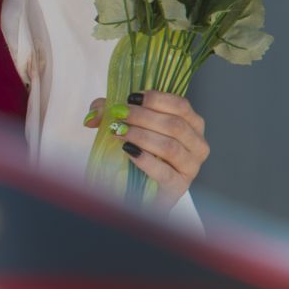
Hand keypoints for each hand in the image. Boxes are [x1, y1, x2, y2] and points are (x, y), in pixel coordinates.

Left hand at [84, 90, 210, 205]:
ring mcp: (191, 167)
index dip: (156, 99)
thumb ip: (109, 113)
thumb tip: (91, 116)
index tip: (131, 98)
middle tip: (119, 115)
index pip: (181, 105)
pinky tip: (128, 151)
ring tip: (119, 132)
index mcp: (192, 124)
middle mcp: (197, 144)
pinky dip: (145, 160)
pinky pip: (164, 172)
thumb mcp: (126, 124)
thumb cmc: (139, 151)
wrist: (141, 190)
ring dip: (142, 136)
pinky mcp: (179, 186)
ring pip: (170, 147)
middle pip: (174, 125)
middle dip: (143, 117)